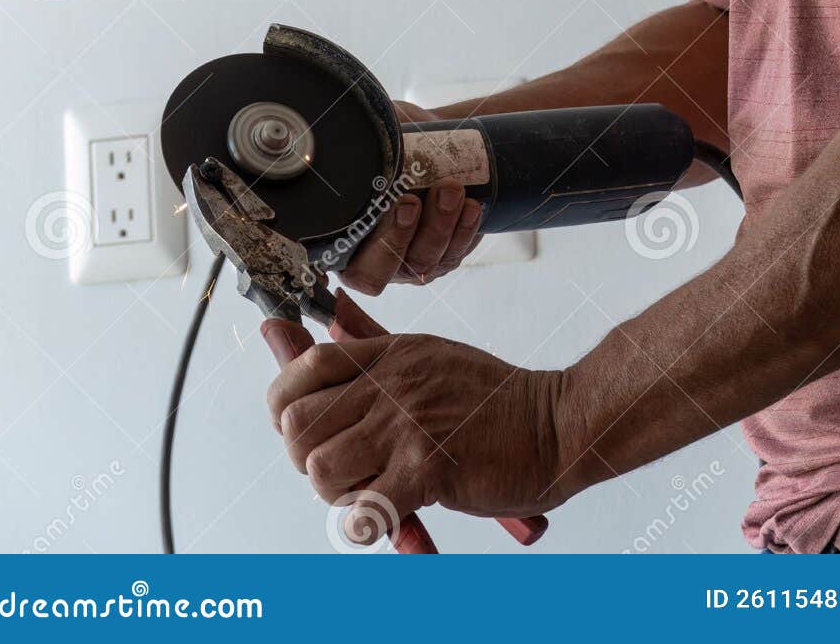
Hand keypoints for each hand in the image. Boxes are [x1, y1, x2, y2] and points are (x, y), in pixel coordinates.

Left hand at [263, 290, 566, 534]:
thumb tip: (324, 313)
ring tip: (366, 492)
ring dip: (335, 494)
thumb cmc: (492, 399)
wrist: (555, 425)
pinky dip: (365, 526)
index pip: (308, 364)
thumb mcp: (427, 354)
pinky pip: (366, 510)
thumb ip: (372, 343)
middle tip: (339, 467)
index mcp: (391, 354)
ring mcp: (408, 425)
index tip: (296, 426)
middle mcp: (392, 384)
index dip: (285, 401)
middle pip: (298, 424)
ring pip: (321, 470)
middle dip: (305, 458)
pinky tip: (385, 518)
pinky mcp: (428, 468)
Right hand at [338, 101, 482, 294]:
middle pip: (389, 270)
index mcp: (345, 241)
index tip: (392, 205)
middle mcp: (375, 260)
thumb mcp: (368, 139)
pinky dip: (465, 230)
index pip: (355, 265)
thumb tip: (353, 131)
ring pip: (427, 262)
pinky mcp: (442, 255)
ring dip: (442, 227)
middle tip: (413, 201)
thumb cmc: (389, 141)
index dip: (375, 245)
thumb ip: (357, 142)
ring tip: (451, 191)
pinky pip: (455, 253)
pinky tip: (471, 206)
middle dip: (404, 236)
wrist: (425, 140)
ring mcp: (410, 261)